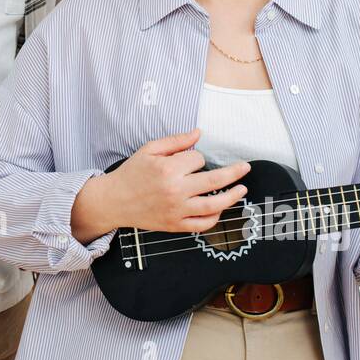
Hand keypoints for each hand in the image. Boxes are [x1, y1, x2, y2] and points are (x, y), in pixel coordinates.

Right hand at [105, 127, 251, 232]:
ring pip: (214, 205)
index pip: (198, 159)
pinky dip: (215, 218)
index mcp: (168, 170)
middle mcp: (175, 191)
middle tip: (245, 168)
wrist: (114, 201)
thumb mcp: (149, 150)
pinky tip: (220, 209)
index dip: (197, 157)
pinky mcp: (176, 225)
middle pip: (215, 181)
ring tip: (242, 189)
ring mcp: (177, 210)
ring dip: (232, 196)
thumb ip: (175, 141)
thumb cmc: (131, 174)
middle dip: (234, 172)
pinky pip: (202, 225)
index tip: (189, 159)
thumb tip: (198, 133)